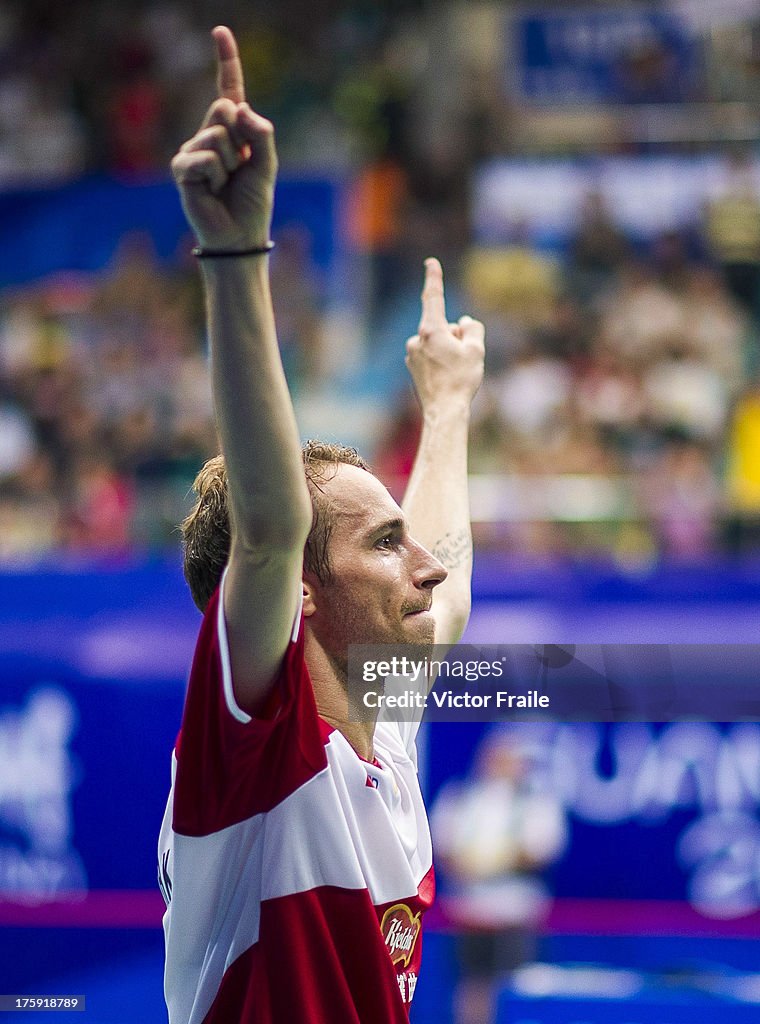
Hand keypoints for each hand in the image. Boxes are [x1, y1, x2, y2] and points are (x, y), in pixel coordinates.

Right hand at [171, 26, 276, 249]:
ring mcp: (193, 151)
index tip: (220, 32)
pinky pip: (204, 158)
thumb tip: (240, 108)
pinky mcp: (182, 169)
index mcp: (233, 132)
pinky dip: (215, 175)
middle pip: (224, 110)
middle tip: (239, 168)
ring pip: (217, 136)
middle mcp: (209, 136)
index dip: (226, 61)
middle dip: (240, 139)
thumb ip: (261, 133)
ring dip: (230, 163)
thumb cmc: (252, 203)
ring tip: (226, 185)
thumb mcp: (267, 164)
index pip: (228, 91)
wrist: (239, 237)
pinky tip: (212, 191)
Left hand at [405, 258, 484, 411]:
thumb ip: (473, 329)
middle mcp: (416, 340)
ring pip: (437, 343)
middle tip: (464, 360)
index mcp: (430, 331)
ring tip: (455, 372)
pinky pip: (431, 356)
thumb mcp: (476, 350)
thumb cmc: (460, 380)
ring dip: (448, 350)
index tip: (431, 263)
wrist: (444, 412)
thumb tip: (464, 323)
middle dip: (456, 336)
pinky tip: (446, 378)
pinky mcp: (413, 368)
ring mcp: (412, 355)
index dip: (434, 278)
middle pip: (442, 327)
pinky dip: (440, 361)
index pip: (433, 297)